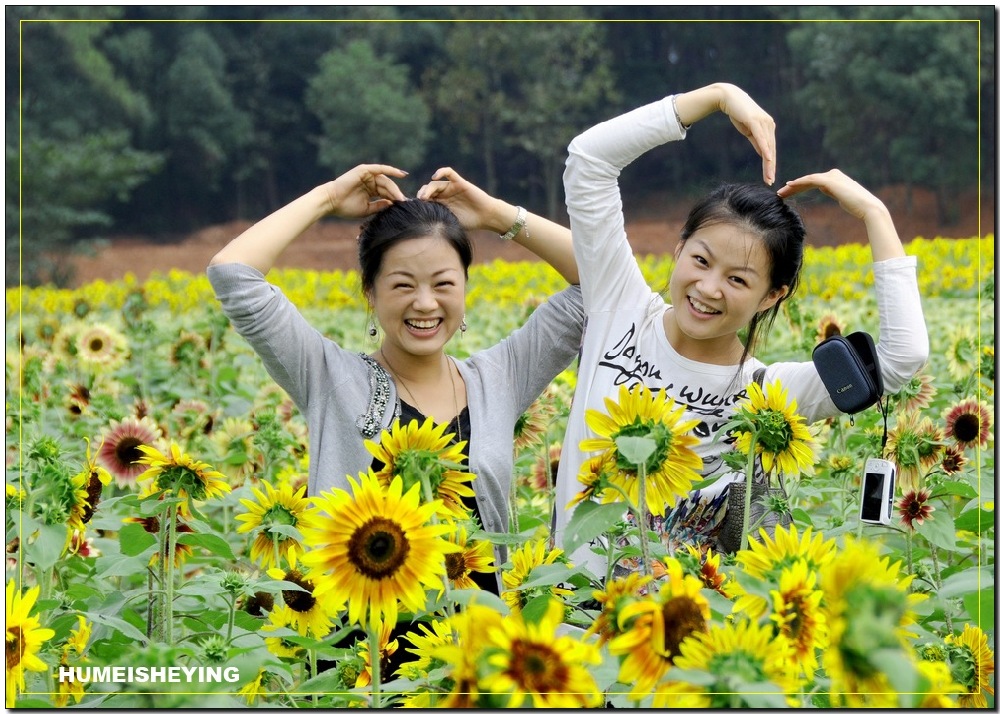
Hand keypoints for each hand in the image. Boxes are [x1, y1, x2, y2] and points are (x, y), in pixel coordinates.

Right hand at [322, 164, 408, 218]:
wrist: (332, 202)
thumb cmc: (346, 207)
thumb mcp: (367, 209)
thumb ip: (379, 206)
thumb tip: (392, 204)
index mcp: (370, 191)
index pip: (386, 193)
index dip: (394, 199)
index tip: (404, 206)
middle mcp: (370, 181)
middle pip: (387, 187)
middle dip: (396, 194)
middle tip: (404, 202)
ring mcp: (367, 175)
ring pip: (385, 180)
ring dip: (394, 188)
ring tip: (400, 197)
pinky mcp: (364, 170)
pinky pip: (380, 168)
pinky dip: (391, 170)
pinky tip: (402, 174)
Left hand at [417, 167, 502, 231]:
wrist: (486, 216)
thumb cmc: (470, 222)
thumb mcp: (450, 223)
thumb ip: (438, 222)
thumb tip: (421, 229)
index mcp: (440, 204)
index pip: (425, 199)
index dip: (418, 203)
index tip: (412, 209)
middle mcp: (444, 194)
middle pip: (427, 190)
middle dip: (421, 196)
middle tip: (418, 203)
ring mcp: (451, 187)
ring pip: (435, 183)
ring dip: (428, 189)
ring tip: (424, 197)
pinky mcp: (460, 183)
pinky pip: (449, 173)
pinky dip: (441, 172)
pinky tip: (435, 176)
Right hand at [717, 85, 776, 185]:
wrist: (729, 97)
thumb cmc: (738, 112)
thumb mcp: (748, 130)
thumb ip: (756, 140)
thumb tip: (763, 153)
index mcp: (768, 127)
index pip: (770, 149)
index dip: (770, 164)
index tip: (769, 177)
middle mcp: (769, 125)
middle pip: (771, 150)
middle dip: (771, 167)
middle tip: (770, 181)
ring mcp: (764, 122)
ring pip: (768, 147)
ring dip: (769, 163)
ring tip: (768, 175)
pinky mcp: (756, 121)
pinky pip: (761, 138)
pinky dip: (765, 149)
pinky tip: (768, 158)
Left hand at [779, 169, 902, 260]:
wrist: (868, 207)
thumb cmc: (857, 206)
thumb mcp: (841, 198)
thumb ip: (832, 192)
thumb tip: (824, 189)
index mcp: (835, 178)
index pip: (813, 182)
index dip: (799, 188)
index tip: (788, 193)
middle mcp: (833, 174)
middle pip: (808, 180)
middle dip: (793, 187)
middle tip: (779, 194)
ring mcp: (832, 176)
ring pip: (807, 180)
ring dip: (793, 186)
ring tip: (780, 193)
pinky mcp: (830, 180)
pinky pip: (811, 180)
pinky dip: (799, 183)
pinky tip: (790, 186)